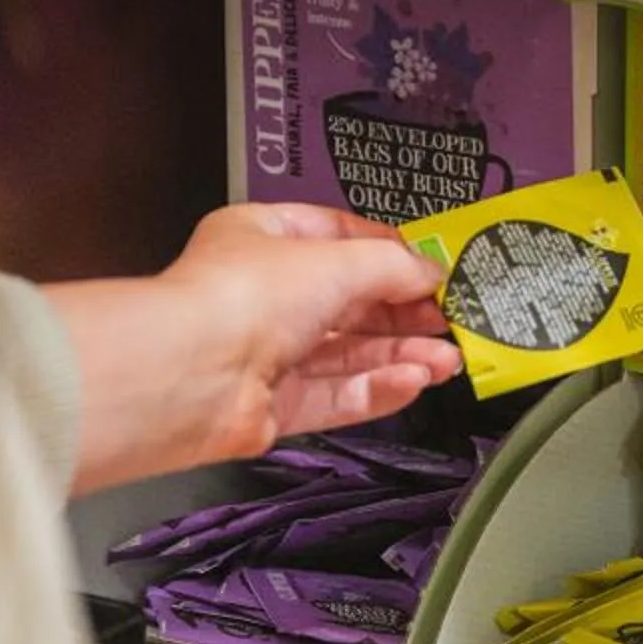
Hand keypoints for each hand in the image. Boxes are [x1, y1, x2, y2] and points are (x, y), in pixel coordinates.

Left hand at [165, 203, 459, 458]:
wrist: (191, 374)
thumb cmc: (241, 297)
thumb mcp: (334, 260)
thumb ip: (393, 266)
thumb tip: (432, 272)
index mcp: (261, 239)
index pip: (336, 236)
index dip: (388, 252)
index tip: (433, 268)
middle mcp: (262, 295)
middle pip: (348, 302)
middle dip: (404, 312)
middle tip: (451, 318)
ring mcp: (266, 353)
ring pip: (347, 354)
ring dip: (400, 354)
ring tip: (448, 359)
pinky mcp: (273, 406)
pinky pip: (335, 396)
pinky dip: (377, 389)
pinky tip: (413, 381)